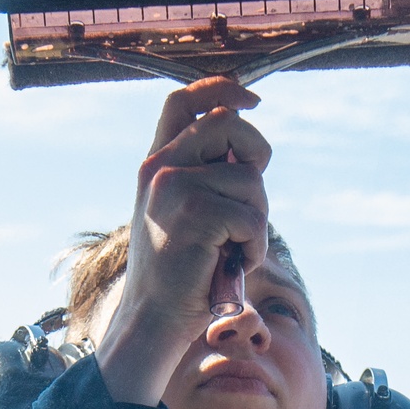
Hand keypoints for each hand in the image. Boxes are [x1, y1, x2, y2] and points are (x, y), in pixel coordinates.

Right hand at [96, 77, 270, 405]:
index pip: (184, 101)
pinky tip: (232, 265)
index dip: (221, 89)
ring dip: (257, 221)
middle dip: (257, 159)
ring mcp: (173, 188)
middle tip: (249, 205)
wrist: (152, 319)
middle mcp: (160, 168)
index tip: (253, 99)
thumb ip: (205, 179)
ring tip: (232, 250)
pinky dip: (254, 247)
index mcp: (156, 164)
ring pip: (251, 180)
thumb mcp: (183, 215)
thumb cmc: (179, 275)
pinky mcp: (195, 215)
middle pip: (229, 125)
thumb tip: (248, 153)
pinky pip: (253, 218)